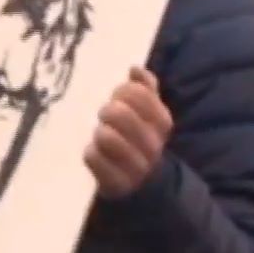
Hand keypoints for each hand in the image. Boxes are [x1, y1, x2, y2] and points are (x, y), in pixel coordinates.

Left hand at [85, 67, 171, 198]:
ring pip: (106, 137)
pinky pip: (93, 157)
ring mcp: (135, 166)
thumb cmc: (140, 138)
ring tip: (102, 134)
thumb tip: (135, 69)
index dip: (123, 91)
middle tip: (106, 116)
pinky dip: (91, 152)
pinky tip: (96, 153)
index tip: (119, 98)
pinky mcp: (115, 182)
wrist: (142, 182)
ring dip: (100, 132)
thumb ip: (146, 89)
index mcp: (162, 122)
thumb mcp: (148, 113)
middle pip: (120, 114)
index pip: (139, 94)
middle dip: (108, 111)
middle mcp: (152, 145)